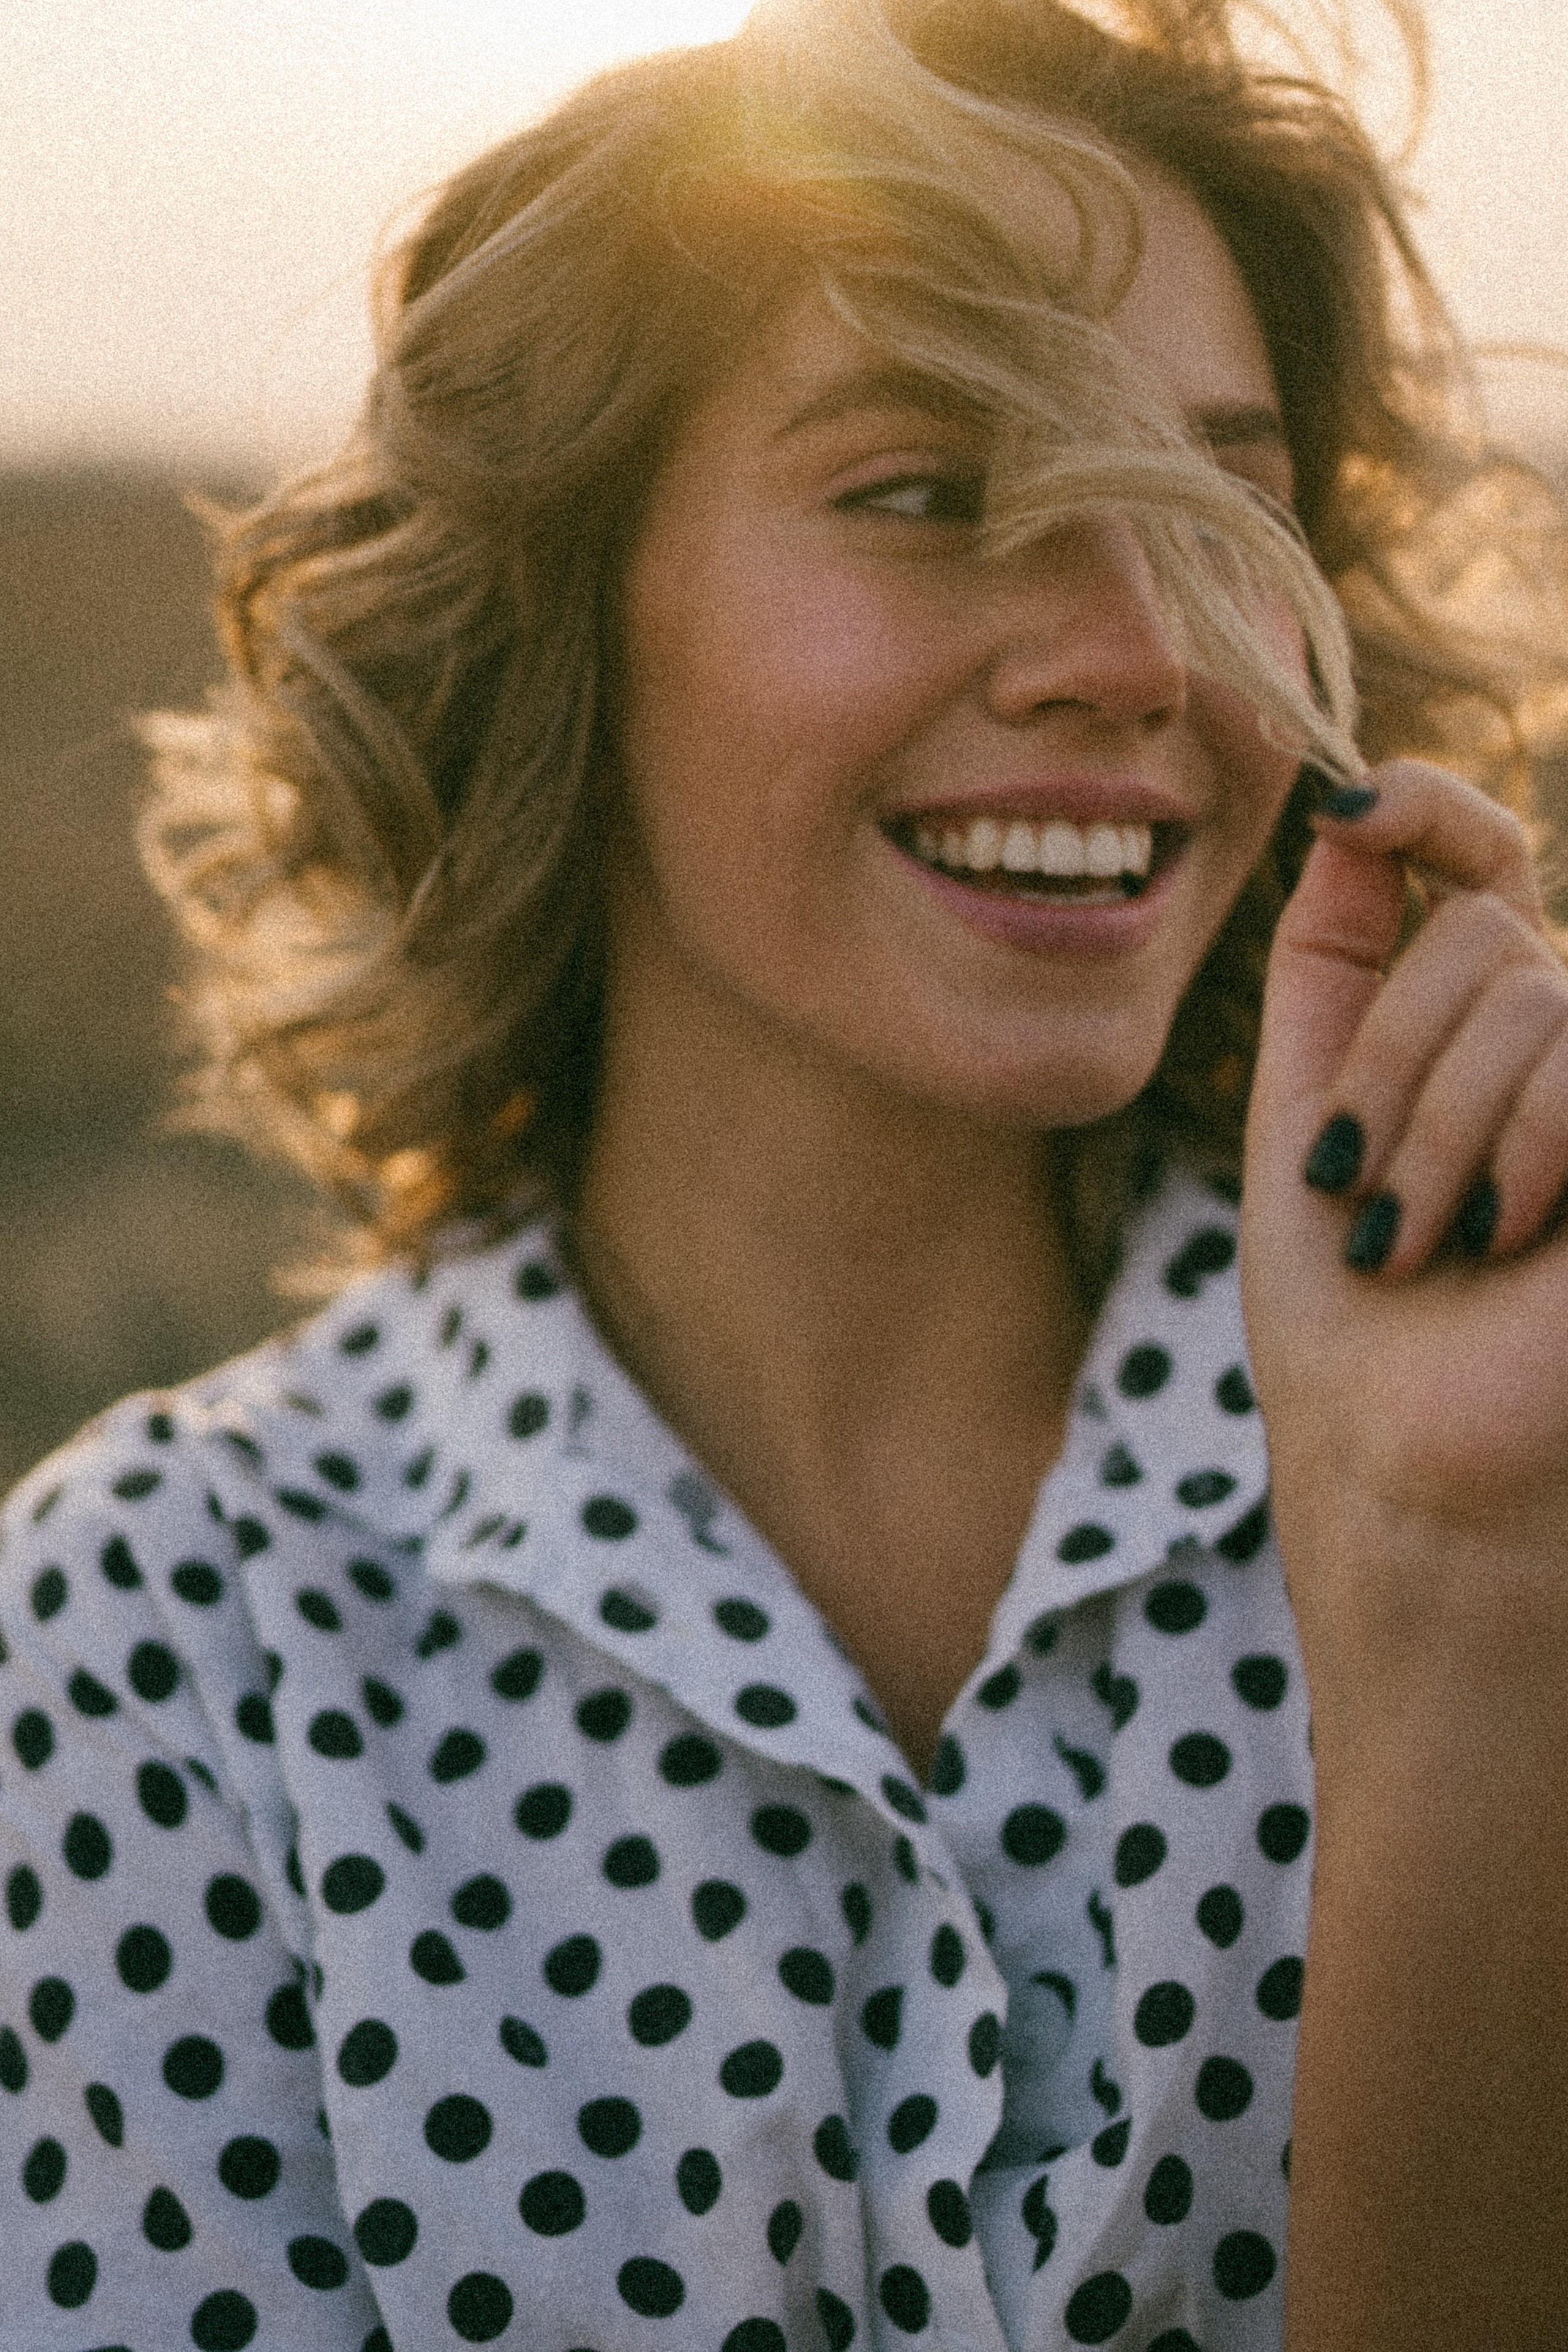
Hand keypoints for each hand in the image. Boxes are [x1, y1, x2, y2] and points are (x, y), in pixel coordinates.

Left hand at [1241, 758, 1567, 1732]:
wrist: (1400, 1450)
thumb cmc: (1345, 1310)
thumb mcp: (1303, 1111)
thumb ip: (1329, 966)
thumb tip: (1340, 815)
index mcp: (1464, 1023)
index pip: (1479, 856)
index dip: (1428, 805)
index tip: (1354, 807)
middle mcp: (1553, 1041)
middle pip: (1484, 932)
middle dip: (1389, 1065)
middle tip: (1359, 1195)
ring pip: (1531, 994)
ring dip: (1439, 1128)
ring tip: (1417, 1240)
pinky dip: (1525, 1148)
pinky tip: (1504, 1240)